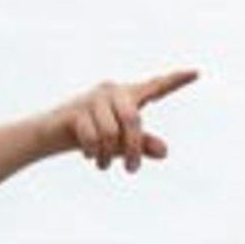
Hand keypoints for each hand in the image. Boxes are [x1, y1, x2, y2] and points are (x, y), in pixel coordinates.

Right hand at [42, 69, 196, 172]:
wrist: (47, 135)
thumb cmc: (90, 137)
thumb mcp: (119, 145)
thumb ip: (142, 146)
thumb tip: (165, 151)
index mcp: (127, 96)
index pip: (155, 87)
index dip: (176, 81)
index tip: (197, 72)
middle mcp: (112, 91)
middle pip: (133, 120)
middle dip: (133, 149)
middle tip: (132, 171)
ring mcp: (93, 99)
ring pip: (111, 132)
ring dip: (109, 155)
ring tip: (103, 165)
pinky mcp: (75, 111)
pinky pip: (92, 137)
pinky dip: (93, 153)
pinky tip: (89, 157)